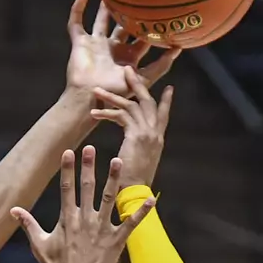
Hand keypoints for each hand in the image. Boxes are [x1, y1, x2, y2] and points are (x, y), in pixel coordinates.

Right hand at [11, 146, 154, 262]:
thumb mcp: (39, 245)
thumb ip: (28, 224)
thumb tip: (13, 210)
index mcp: (66, 220)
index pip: (66, 188)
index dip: (67, 169)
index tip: (69, 151)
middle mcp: (84, 221)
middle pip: (87, 188)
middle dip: (88, 166)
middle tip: (90, 147)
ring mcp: (101, 230)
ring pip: (108, 199)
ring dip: (113, 179)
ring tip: (118, 160)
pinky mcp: (115, 241)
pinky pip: (130, 223)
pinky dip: (141, 212)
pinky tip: (151, 198)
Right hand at [64, 0, 180, 100]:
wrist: (90, 97)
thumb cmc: (116, 91)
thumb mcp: (144, 80)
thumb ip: (160, 66)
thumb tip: (178, 48)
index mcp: (128, 58)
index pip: (141, 39)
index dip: (149, 28)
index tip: (160, 12)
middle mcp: (113, 50)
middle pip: (122, 27)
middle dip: (128, 14)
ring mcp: (95, 45)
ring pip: (101, 21)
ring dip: (105, 8)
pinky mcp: (80, 43)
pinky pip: (76, 24)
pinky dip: (77, 10)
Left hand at [92, 64, 173, 188]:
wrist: (136, 192)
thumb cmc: (134, 183)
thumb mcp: (140, 162)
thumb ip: (138, 150)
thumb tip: (132, 148)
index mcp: (157, 140)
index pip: (163, 115)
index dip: (166, 101)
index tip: (169, 88)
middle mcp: (155, 133)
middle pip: (149, 101)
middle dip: (138, 84)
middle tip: (129, 70)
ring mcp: (148, 132)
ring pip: (132, 105)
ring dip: (113, 96)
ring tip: (98, 90)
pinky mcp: (136, 135)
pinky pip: (121, 116)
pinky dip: (106, 113)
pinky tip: (94, 113)